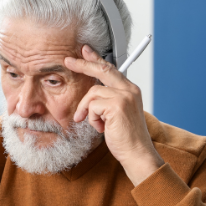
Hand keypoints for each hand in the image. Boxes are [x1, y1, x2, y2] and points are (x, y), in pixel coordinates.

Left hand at [64, 46, 164, 185]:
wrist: (137, 154)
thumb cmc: (126, 138)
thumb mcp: (118, 114)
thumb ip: (109, 100)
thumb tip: (92, 93)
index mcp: (131, 90)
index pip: (111, 69)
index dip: (96, 59)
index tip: (84, 51)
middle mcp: (130, 90)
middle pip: (102, 69)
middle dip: (83, 64)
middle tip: (68, 61)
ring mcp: (124, 96)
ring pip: (93, 92)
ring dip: (87, 110)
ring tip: (95, 123)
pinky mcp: (116, 106)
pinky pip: (92, 106)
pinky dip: (92, 119)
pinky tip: (102, 128)